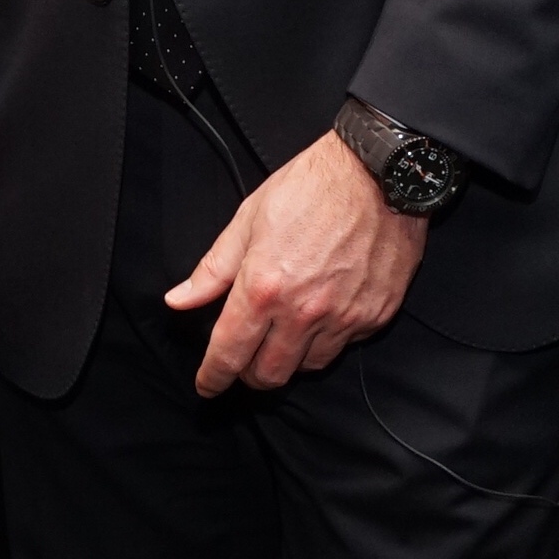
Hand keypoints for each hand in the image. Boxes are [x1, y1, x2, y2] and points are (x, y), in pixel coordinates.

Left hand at [165, 131, 428, 393]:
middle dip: (249, 375)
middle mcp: (302, 312)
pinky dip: (326, 341)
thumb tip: (179, 300)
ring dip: (288, 359)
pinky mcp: (374, 316)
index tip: (207, 385)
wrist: (379, 173)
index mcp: (263, 288)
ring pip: (307, 367)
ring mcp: (343, 318)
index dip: (213, 377)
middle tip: (244, 359)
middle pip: (269, 375)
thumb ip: (213, 269)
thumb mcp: (248, 220)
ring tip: (282, 335)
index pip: (229, 353)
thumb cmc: (310, 188)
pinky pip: (343, 347)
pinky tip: (321, 316)